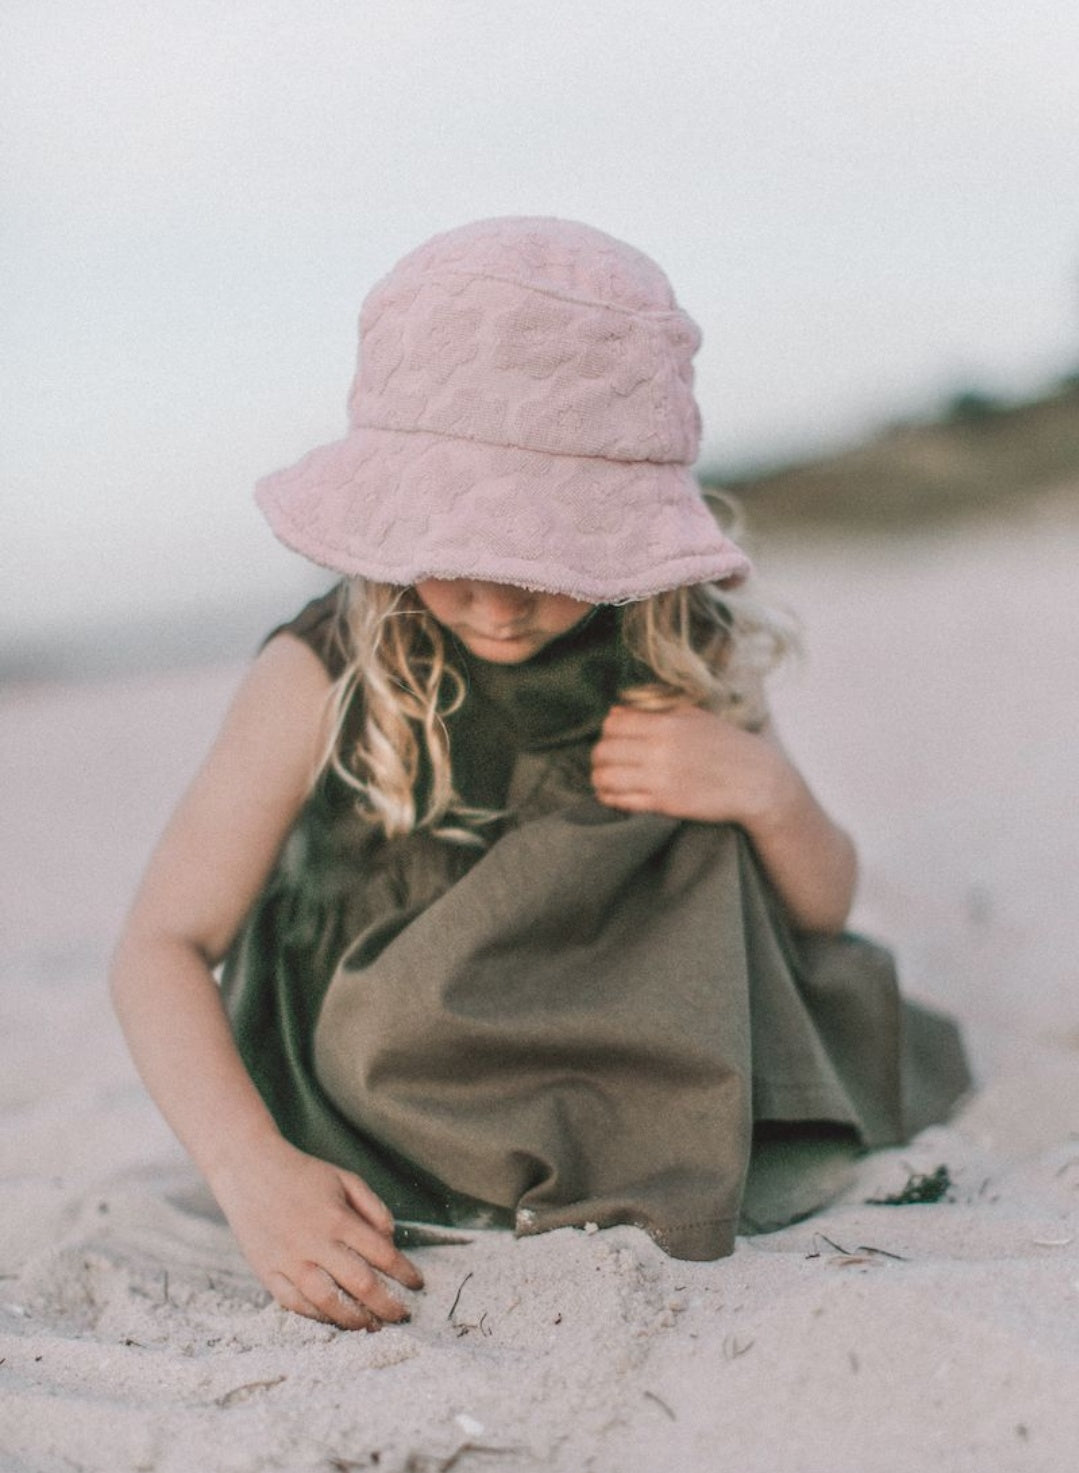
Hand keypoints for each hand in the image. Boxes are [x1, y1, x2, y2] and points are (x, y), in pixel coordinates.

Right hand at [209, 1136, 423, 1330]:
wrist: (249, 1170)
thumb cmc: (302, 1174)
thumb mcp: (344, 1178)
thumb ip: (372, 1206)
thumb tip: (390, 1238)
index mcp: (337, 1218)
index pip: (381, 1253)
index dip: (404, 1272)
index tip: (418, 1283)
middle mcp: (314, 1243)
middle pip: (360, 1284)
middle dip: (387, 1305)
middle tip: (403, 1316)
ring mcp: (289, 1261)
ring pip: (327, 1302)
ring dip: (354, 1319)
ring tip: (373, 1326)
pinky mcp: (268, 1273)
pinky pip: (295, 1305)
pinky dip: (318, 1317)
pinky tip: (335, 1320)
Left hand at [590, 702, 794, 828]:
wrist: (758, 782)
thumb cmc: (728, 746)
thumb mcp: (695, 718)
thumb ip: (655, 713)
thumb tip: (617, 712)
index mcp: (666, 725)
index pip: (614, 725)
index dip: (608, 732)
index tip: (614, 739)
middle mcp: (659, 750)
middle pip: (604, 751)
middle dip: (599, 757)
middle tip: (605, 762)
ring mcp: (660, 779)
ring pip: (606, 778)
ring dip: (599, 780)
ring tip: (604, 781)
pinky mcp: (665, 804)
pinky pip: (622, 801)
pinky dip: (611, 799)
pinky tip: (614, 797)